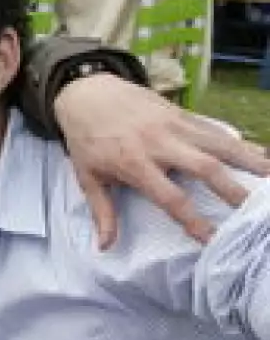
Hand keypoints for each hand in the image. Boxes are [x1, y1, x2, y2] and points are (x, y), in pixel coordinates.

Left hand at [55, 73, 269, 245]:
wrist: (87, 93)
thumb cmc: (86, 140)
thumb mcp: (87, 177)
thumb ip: (102, 212)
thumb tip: (105, 246)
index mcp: (135, 164)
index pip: (170, 197)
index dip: (192, 219)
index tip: (210, 238)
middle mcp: (160, 144)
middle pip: (204, 167)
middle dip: (231, 189)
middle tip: (252, 210)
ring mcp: (174, 126)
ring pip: (218, 143)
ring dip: (248, 160)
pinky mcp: (182, 114)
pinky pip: (215, 129)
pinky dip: (238, 142)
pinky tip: (260, 153)